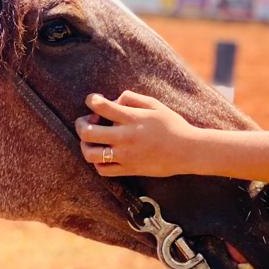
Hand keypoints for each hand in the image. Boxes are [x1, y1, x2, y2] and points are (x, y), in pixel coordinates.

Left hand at [74, 91, 198, 176]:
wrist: (187, 151)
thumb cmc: (172, 125)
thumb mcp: (154, 104)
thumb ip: (131, 98)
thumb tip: (113, 100)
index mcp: (131, 118)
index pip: (100, 106)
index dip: (91, 100)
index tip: (94, 101)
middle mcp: (125, 137)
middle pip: (87, 132)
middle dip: (80, 124)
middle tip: (86, 121)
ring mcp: (125, 156)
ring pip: (90, 154)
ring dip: (85, 145)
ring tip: (91, 140)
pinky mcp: (128, 170)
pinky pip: (103, 170)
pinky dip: (97, 162)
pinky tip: (103, 154)